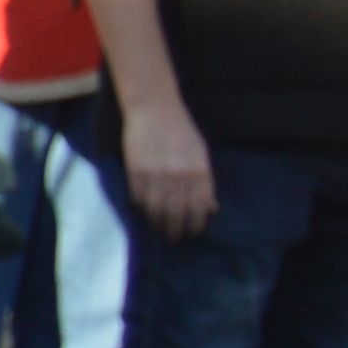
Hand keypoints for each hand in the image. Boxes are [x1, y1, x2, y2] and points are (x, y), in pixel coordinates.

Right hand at [120, 92, 217, 238]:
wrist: (154, 109)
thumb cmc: (181, 130)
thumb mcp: (201, 155)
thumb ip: (205, 182)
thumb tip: (210, 208)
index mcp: (199, 172)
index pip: (199, 208)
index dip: (195, 224)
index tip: (192, 232)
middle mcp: (179, 176)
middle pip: (177, 213)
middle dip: (176, 229)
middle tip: (174, 238)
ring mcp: (156, 174)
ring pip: (157, 209)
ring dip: (158, 223)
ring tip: (159, 229)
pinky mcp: (136, 171)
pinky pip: (139, 197)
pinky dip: (141, 207)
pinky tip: (144, 211)